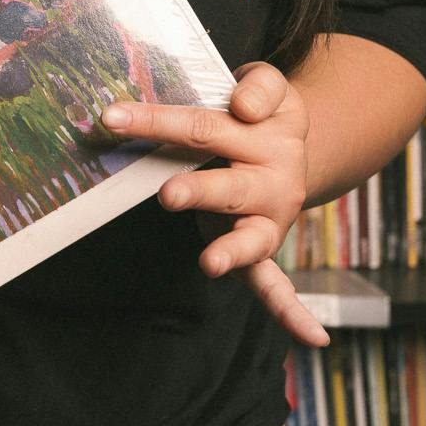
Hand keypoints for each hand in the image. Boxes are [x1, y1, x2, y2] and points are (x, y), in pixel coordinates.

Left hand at [103, 64, 329, 346]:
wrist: (293, 143)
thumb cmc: (261, 113)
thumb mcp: (270, 87)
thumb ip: (261, 86)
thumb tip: (244, 107)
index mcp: (273, 133)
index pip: (211, 123)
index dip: (162, 120)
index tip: (112, 117)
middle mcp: (277, 177)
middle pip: (229, 182)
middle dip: (200, 190)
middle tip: (169, 194)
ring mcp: (272, 217)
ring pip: (252, 237)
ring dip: (230, 251)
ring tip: (210, 263)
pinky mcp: (266, 246)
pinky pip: (278, 283)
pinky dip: (293, 311)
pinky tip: (313, 339)